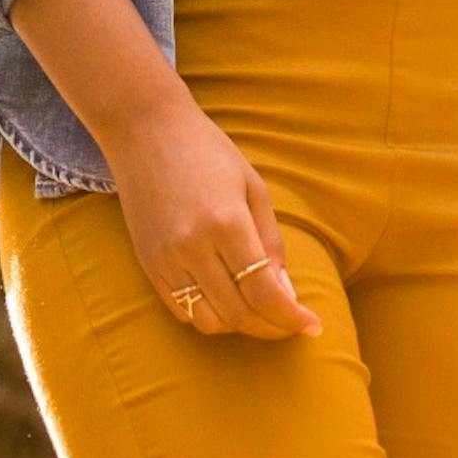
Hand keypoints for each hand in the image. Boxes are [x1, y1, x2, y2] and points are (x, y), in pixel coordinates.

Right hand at [105, 93, 320, 342]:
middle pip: (238, 314)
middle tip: (290, 322)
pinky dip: (208, 315)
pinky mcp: (147, 262)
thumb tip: (286, 295)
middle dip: (271, 327)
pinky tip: (225, 300)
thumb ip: (271, 244)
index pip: (263, 293)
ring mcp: (164, 257)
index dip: (291, 318)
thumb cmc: (207, 151)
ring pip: (208, 321)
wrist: (144, 130)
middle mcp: (192, 246)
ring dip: (239, 326)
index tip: (312, 326)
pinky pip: (180, 309)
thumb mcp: (253, 188)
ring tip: (258, 311)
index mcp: (226, 222)